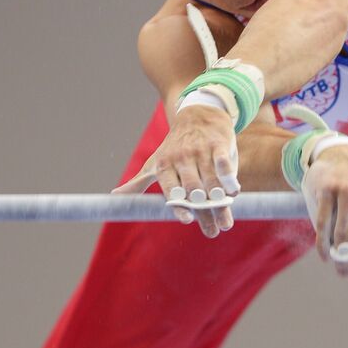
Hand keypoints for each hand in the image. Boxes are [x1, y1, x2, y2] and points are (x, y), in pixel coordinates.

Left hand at [111, 105, 239, 237]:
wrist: (197, 116)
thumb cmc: (174, 146)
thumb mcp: (155, 162)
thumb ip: (139, 182)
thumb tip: (115, 196)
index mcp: (164, 165)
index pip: (171, 189)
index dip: (178, 205)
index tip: (186, 220)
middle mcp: (182, 158)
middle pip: (194, 190)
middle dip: (204, 212)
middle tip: (212, 231)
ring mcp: (201, 151)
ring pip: (211, 181)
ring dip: (220, 203)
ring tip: (225, 223)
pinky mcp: (219, 144)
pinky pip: (223, 163)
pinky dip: (229, 178)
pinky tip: (233, 193)